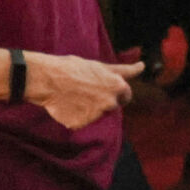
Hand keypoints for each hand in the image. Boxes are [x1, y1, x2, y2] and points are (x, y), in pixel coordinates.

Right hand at [25, 53, 142, 129]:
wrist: (47, 79)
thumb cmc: (74, 68)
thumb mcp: (100, 66)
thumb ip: (122, 71)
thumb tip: (142, 66)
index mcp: (118, 87)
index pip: (126, 95)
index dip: (118, 93)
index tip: (110, 91)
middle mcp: (110, 103)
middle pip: (111, 106)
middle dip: (102, 101)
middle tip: (86, 91)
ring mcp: (96, 115)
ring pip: (95, 115)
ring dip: (88, 109)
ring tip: (73, 95)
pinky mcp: (81, 124)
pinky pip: (80, 122)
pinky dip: (73, 116)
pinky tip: (65, 105)